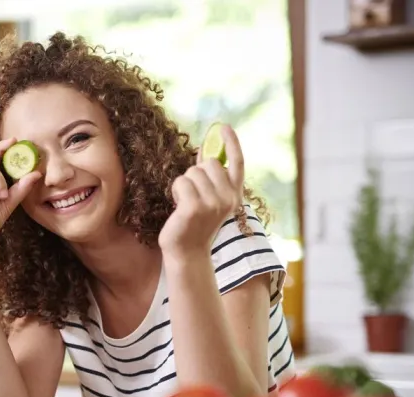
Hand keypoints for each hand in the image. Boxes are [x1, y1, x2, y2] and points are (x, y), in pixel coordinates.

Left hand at [158, 123, 244, 256]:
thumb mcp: (208, 198)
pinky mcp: (195, 207)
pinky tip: (179, 207)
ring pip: (192, 172)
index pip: (237, 163)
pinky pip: (181, 182)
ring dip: (184, 184)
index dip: (232, 143)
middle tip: (192, 195)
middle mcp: (228, 199)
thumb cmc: (194, 223)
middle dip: (196, 173)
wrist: (187, 252)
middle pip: (208, 163)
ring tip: (185, 204)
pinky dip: (176, 191)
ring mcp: (212, 204)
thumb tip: (204, 151)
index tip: (223, 127)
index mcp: (234, 196)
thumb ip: (209, 177)